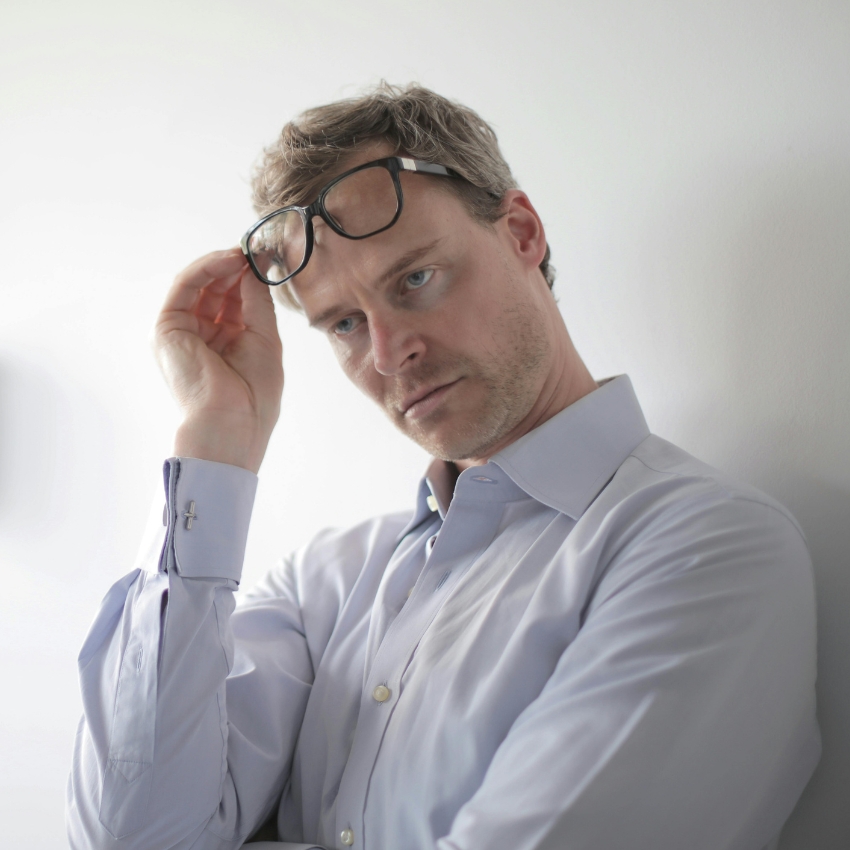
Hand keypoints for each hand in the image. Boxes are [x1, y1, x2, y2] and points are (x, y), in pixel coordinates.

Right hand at [153, 248, 282, 473]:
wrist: (231, 422)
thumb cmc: (253, 393)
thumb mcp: (264, 338)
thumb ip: (257, 301)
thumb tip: (255, 266)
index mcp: (225, 344)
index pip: (234, 301)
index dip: (249, 278)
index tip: (268, 258)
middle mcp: (201, 337)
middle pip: (216, 289)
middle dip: (237, 266)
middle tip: (259, 249)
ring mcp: (182, 332)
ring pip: (199, 284)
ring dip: (222, 263)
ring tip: (246, 252)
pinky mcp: (167, 328)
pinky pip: (185, 286)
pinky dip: (206, 268)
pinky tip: (229, 259)